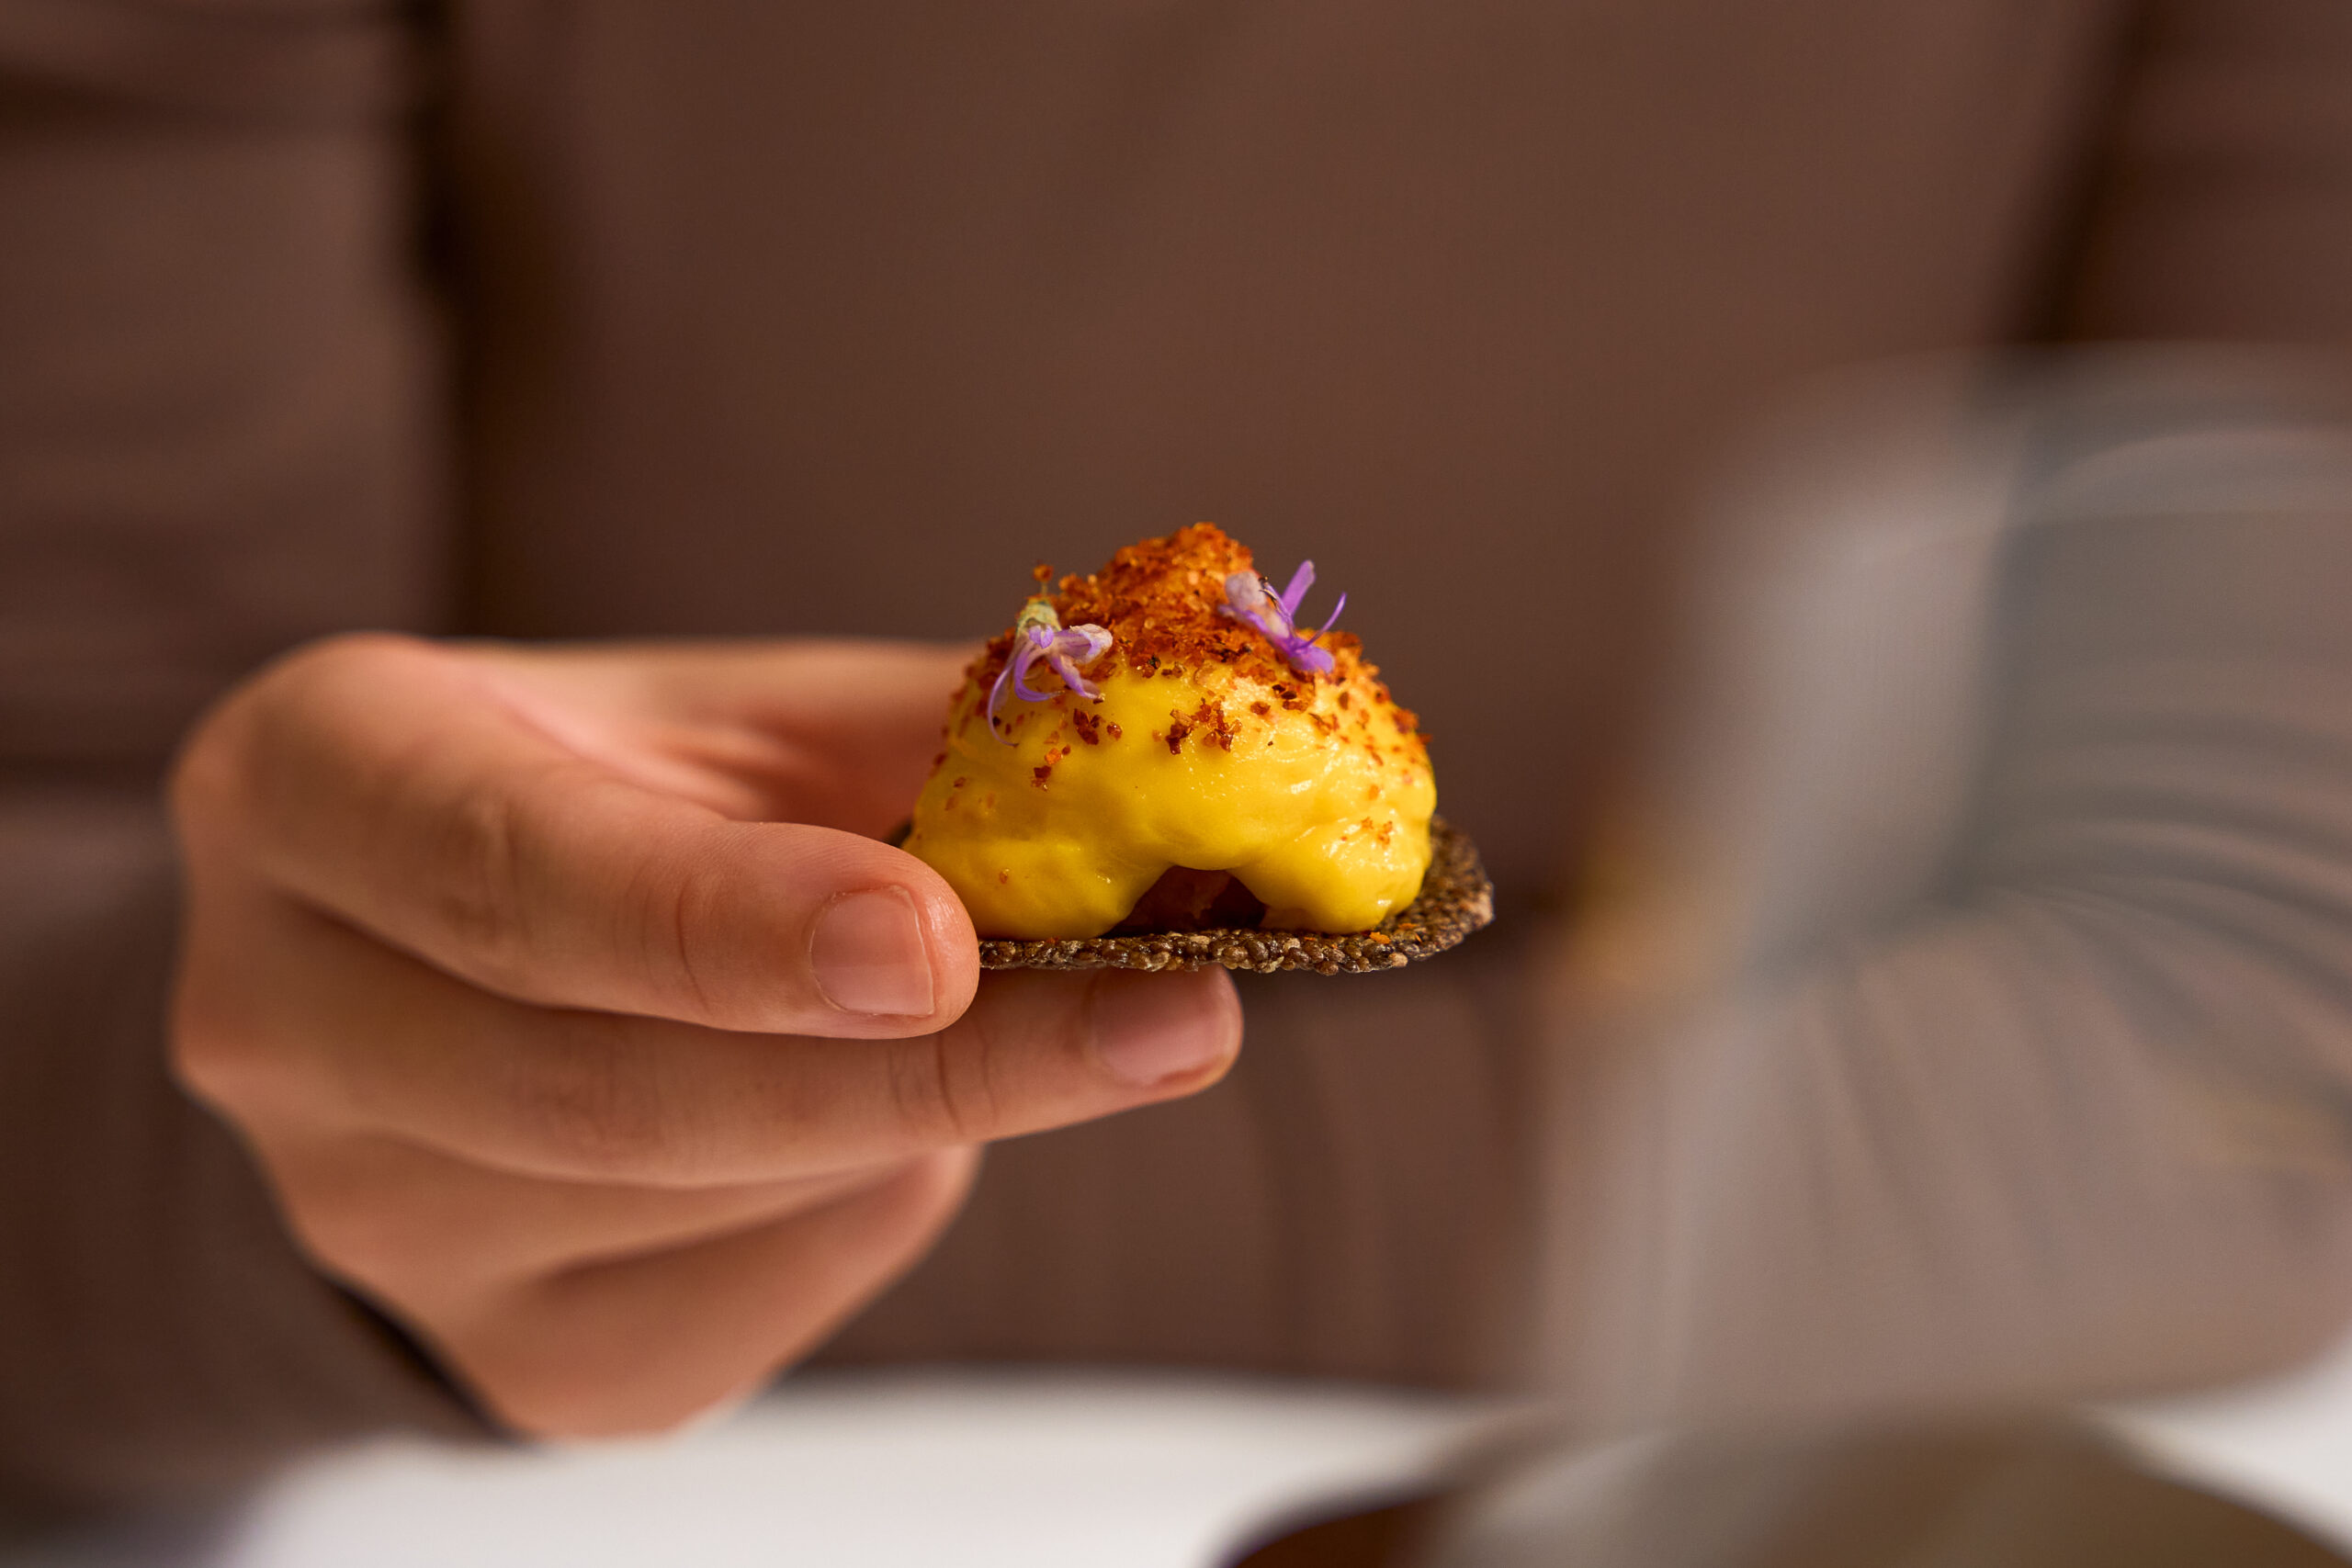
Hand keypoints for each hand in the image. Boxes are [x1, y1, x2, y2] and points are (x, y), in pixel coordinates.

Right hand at [167, 634, 1240, 1436]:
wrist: (473, 969)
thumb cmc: (632, 800)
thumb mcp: (743, 721)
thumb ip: (924, 727)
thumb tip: (1171, 749)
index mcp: (316, 786)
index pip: (506, 870)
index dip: (725, 920)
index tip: (942, 939)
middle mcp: (284, 1016)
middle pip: (609, 1086)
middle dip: (915, 1065)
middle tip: (1171, 1017)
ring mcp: (370, 1218)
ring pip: (700, 1205)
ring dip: (914, 1118)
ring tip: (1020, 1018)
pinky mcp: (499, 1356)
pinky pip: (742, 1307)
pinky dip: (873, 1204)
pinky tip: (890, 1123)